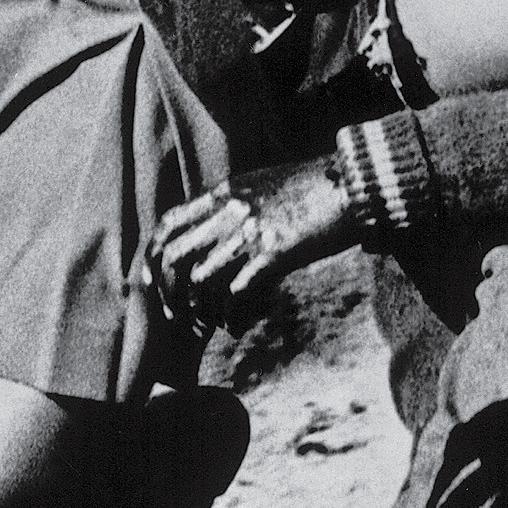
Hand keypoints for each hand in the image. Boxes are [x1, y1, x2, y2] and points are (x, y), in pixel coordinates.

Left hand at [145, 158, 355, 322]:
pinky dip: (231, 317)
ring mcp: (251, 231)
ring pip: (201, 281)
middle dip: (171, 294)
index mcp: (226, 191)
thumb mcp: (264, 185)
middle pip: (176, 258)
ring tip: (214, 323)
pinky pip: (236, 294)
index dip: (152, 257)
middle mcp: (231, 210)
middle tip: (181, 315)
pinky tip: (238, 326)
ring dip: (202, 311)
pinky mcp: (274, 253)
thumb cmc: (314, 186)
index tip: (152, 283)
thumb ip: (237, 205)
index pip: (169, 223)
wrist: (354, 182)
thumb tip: (218, 235)